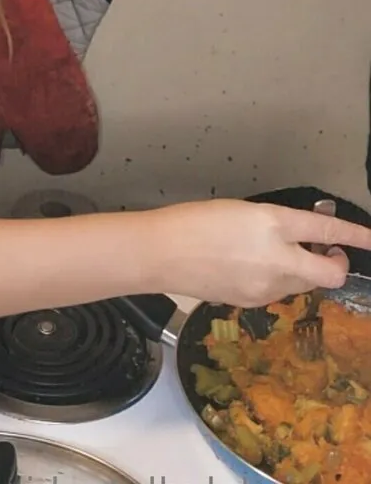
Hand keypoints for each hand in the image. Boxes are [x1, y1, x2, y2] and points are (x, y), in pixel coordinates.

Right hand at [153, 198, 370, 307]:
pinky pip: (277, 292)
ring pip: (302, 284)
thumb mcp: (242, 211)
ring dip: (299, 271)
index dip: (355, 236)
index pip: (326, 232)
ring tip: (268, 255)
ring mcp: (266, 286)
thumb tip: (299, 235)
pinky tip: (247, 268)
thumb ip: (275, 223)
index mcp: (272, 224)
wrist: (162, 253)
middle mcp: (277, 258)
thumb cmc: (194, 222)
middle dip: (335, 265)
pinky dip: (274, 280)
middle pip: (329, 274)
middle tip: (326, 254)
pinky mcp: (253, 302)